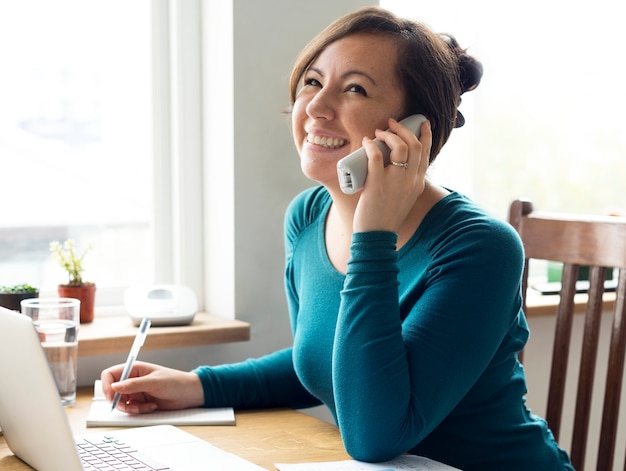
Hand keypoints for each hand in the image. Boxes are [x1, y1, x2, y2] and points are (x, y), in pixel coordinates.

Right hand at [101, 361, 204, 413]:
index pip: (110, 375)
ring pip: (121, 402)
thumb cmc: (175, 382)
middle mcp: (132, 380)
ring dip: (130, 408)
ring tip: (144, 407)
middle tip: (130, 407)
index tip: (112, 397)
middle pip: (113, 391)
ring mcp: (136, 391)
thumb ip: (134, 385)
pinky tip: (151, 407)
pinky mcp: (141, 401)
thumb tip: (114, 387)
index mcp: (134, 369)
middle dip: (119, 401)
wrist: (189, 393)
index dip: (107, 386)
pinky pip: (131, 408)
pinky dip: (138, 410)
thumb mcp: (154, 382)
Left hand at [353, 118, 431, 233]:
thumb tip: (394, 165)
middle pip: (414, 145)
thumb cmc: (386, 217)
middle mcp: (411, 180)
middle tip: (392, 124)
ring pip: (400, 147)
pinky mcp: (377, 184)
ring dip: (389, 135)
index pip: (426, 153)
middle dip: (404, 129)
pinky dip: (371, 145)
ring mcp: (395, 182)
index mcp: (418, 183)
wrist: (376, 235)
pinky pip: (376, 157)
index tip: (421, 123)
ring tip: (379, 132)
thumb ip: (405, 183)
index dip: (425, 134)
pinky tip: (367, 142)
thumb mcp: (404, 198)